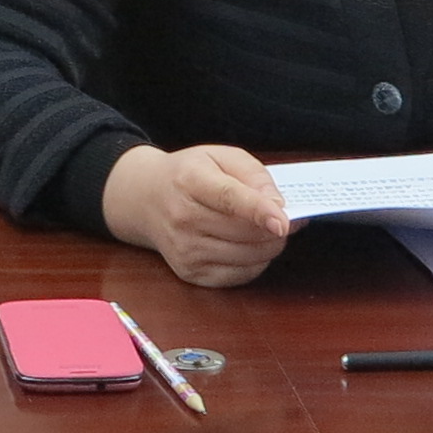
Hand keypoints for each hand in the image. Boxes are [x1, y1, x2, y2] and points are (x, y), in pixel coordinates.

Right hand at [101, 142, 295, 288]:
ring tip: (269, 231)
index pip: (228, 198)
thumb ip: (254, 174)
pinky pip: (239, 275)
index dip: (258, 210)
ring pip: (247, 256)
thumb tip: (278, 206)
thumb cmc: (189, 174)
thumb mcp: (220, 156)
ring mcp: (184, 249)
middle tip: (285, 219)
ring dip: (269, 246)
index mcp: (190, 180)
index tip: (283, 222)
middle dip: (276, 229)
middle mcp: (183, 218)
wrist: (146, 198)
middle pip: (243, 232)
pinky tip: (251, 246)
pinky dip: (256, 262)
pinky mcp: (189, 272)